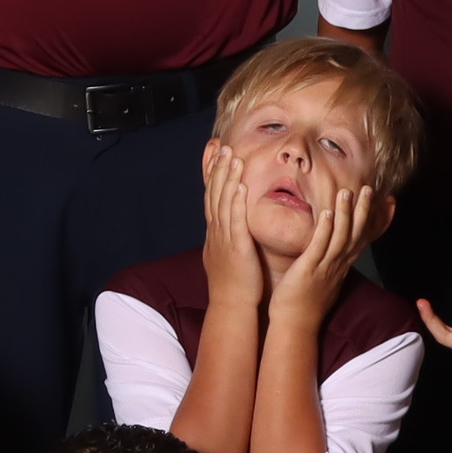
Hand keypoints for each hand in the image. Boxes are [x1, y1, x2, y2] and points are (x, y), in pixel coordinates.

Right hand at [197, 143, 266, 309]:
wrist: (231, 306)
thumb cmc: (234, 284)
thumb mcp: (225, 255)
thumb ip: (226, 237)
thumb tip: (224, 227)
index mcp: (215, 232)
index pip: (211, 196)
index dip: (211, 173)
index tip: (213, 153)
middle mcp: (216, 232)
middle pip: (214, 194)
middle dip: (217, 168)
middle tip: (221, 146)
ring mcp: (224, 239)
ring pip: (223, 202)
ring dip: (227, 178)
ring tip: (231, 156)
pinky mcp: (236, 247)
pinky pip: (235, 220)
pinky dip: (236, 202)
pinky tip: (240, 185)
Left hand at [271, 180, 385, 315]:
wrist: (296, 325)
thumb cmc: (305, 302)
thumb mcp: (324, 279)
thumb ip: (330, 262)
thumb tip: (332, 250)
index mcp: (342, 265)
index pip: (363, 239)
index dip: (374, 220)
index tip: (385, 203)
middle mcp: (338, 265)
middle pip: (356, 234)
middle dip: (363, 210)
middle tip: (368, 189)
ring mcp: (325, 267)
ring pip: (340, 237)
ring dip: (345, 213)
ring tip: (347, 192)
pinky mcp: (309, 269)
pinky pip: (319, 246)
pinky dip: (324, 228)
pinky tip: (327, 212)